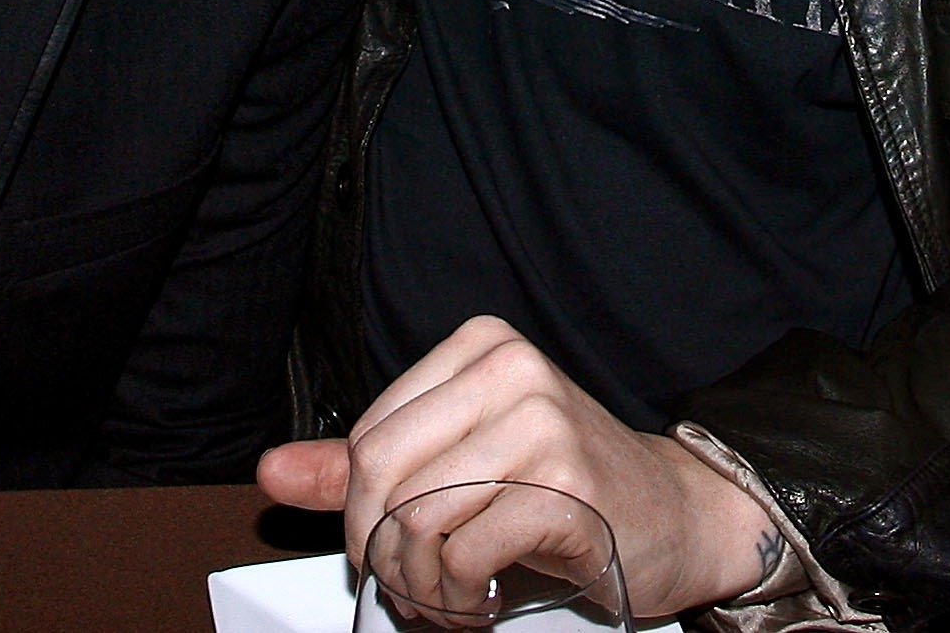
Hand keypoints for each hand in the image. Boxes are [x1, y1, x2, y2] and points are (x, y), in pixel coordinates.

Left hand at [255, 318, 775, 618]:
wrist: (675, 515)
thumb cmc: (564, 490)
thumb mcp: (458, 466)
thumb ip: (363, 469)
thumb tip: (274, 472)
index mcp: (481, 350)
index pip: (367, 436)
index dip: (359, 513)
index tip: (387, 548)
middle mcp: (512, 371)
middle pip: (381, 475)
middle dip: (381, 553)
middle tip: (414, 586)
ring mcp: (543, 424)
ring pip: (418, 519)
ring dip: (422, 586)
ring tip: (451, 599)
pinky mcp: (567, 486)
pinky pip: (465, 554)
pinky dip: (461, 599)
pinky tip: (487, 599)